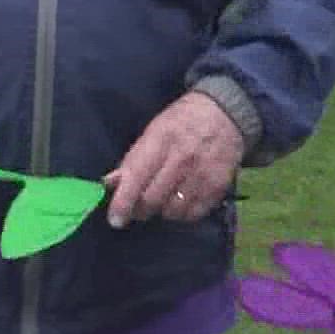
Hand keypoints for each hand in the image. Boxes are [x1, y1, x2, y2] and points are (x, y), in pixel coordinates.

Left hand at [104, 91, 244, 227]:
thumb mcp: (154, 130)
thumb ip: (132, 159)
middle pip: (152, 200)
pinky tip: (181, 200)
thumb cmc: (182, 121)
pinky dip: (183, 213)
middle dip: (140, 209)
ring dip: (162, 211)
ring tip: (162, 199)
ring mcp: (201, 175)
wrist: (225, 114)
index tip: (115, 219)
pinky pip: (193, 214)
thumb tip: (109, 183)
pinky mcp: (217, 187)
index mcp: (161, 141)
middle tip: (138, 208)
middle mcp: (181, 160)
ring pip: (172, 211)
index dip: (123, 202)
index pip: (137, 178)